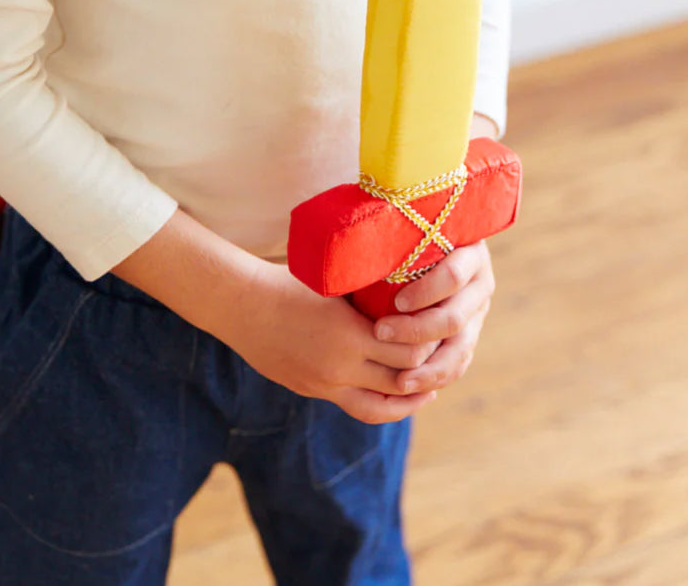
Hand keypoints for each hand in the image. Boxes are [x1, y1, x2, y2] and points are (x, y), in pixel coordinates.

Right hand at [224, 261, 442, 424]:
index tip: (442, 331)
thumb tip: (406, 280)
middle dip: (425, 374)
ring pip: (378, 407)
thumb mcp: (334, 282)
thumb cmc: (290, 282)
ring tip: (427, 392)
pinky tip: (392, 395)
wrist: (243, 307)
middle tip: (444, 360)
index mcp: (349, 335)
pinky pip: (355, 406)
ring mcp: (325, 385)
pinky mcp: (314, 391)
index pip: (407, 353)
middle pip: (399, 382)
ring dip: (406, 402)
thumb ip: (367, 290)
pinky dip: (380, 403)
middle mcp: (341, 367)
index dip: (429, 346)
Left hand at [373, 241, 494, 395]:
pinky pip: (458, 365)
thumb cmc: (407, 235)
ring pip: (460, 350)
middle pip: (454, 317)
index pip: (453, 276)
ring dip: (429, 368)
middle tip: (379, 333)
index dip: (427, 291)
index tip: (396, 302)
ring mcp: (477, 314)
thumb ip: (393, 239)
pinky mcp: (469, 337)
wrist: (431, 247)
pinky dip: (435, 379)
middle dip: (417, 331)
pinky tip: (411, 388)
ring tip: (399, 381)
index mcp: (471, 252)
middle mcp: (480, 284)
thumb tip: (357, 246)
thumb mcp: (407, 233)